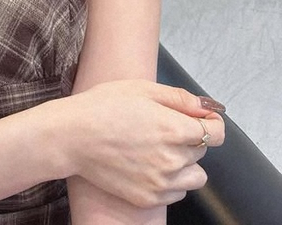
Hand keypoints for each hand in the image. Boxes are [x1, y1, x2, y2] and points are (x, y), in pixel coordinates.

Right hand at [47, 79, 224, 207]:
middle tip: (163, 127)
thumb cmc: (102, 106)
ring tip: (160, 149)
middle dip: (190, 137)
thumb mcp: (141, 88)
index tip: (204, 119)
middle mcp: (172, 159)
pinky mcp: (148, 198)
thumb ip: (179, 98)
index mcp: (173, 128)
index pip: (216, 132)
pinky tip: (150, 165)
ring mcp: (161, 182)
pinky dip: (171, 181)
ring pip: (195, 177)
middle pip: (202, 151)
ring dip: (186, 163)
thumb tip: (206, 106)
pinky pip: (177, 193)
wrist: (72, 136)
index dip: (212, 122)